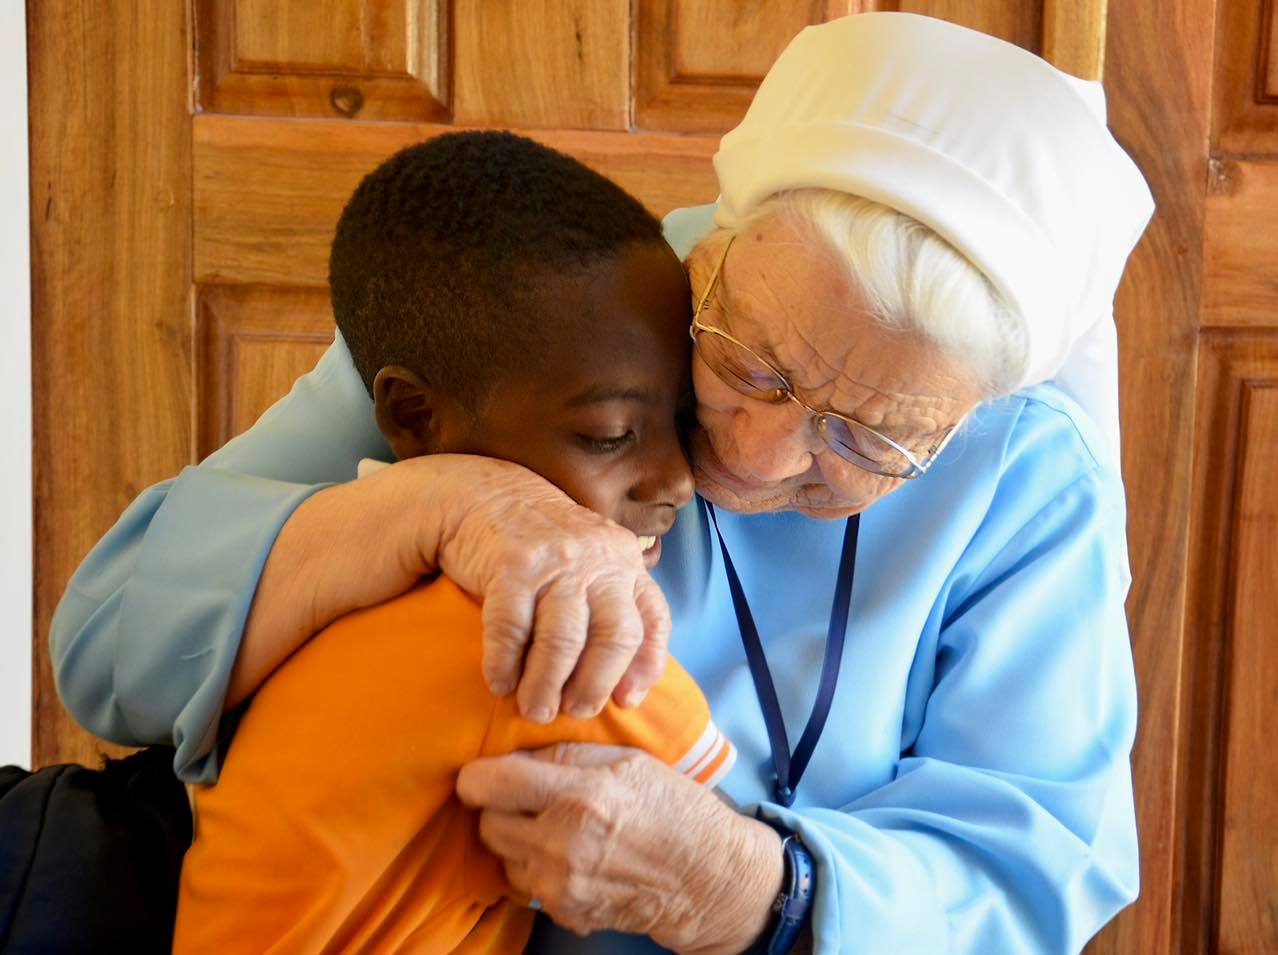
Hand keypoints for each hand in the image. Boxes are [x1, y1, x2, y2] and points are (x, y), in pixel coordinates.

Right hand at [429, 456, 670, 721]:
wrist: (482, 495)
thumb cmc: (542, 547)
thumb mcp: (591, 565)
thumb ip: (613, 610)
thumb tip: (629, 690)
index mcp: (623, 561)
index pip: (652, 619)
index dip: (645, 667)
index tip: (625, 703)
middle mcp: (597, 559)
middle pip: (614, 636)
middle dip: (595, 685)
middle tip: (574, 713)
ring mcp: (555, 560)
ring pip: (563, 640)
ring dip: (546, 686)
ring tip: (535, 710)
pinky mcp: (510, 565)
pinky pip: (511, 629)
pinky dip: (505, 665)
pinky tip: (500, 683)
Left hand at [456, 744, 782, 953]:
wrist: (709, 879)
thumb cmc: (674, 809)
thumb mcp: (628, 761)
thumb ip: (567, 754)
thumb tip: (516, 753)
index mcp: (579, 797)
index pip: (489, 784)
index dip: (478, 775)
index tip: (486, 773)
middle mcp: (561, 846)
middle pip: (487, 822)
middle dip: (501, 806)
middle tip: (530, 797)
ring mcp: (560, 886)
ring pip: (502, 855)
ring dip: (518, 838)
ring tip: (556, 826)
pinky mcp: (564, 913)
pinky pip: (527, 882)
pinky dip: (538, 866)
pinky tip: (572, 854)